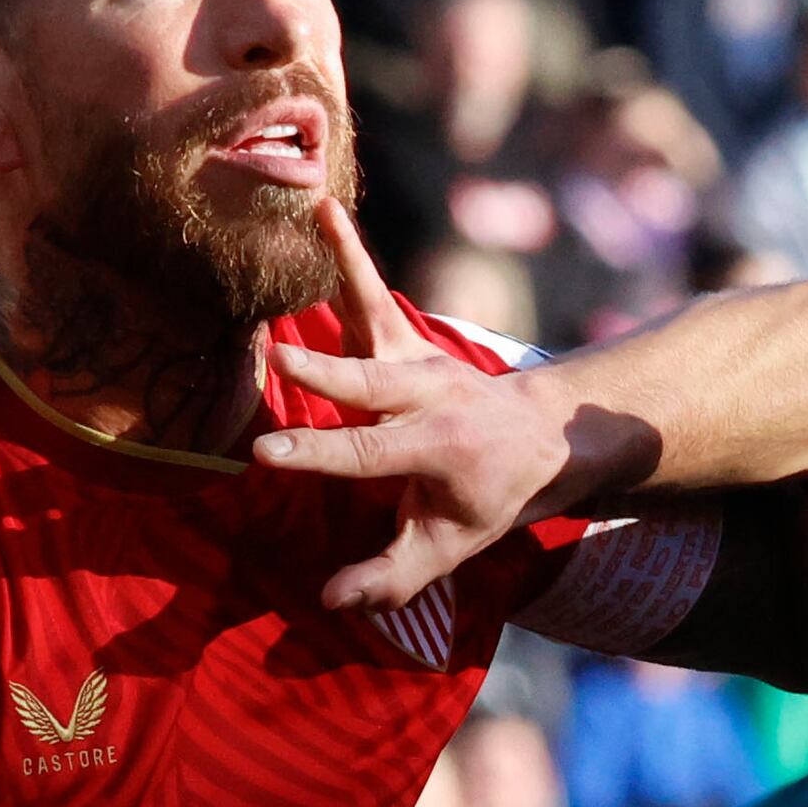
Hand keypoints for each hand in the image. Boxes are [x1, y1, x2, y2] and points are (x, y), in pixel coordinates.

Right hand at [256, 198, 584, 612]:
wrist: (543, 435)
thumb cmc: (487, 499)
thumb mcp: (451, 547)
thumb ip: (392, 577)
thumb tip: (330, 600)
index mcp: (434, 450)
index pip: (365, 456)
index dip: (316, 457)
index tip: (264, 456)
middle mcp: (427, 396)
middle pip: (368, 382)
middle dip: (323, 374)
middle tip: (277, 358)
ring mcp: (418, 359)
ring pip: (374, 312)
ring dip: (345, 267)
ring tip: (313, 217)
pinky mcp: (406, 336)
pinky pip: (370, 290)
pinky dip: (348, 250)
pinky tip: (322, 206)